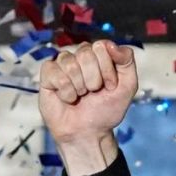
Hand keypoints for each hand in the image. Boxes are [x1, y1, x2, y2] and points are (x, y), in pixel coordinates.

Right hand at [38, 39, 137, 175]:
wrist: (89, 132)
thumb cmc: (106, 110)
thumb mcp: (127, 87)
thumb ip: (127, 62)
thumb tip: (110, 43)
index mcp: (100, 56)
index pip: (102, 46)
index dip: (107, 70)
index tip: (109, 87)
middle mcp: (80, 56)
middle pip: (85, 53)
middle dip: (94, 79)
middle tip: (93, 92)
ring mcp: (63, 64)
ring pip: (70, 63)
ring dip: (79, 87)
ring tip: (80, 96)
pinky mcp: (48, 74)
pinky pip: (55, 73)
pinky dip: (66, 91)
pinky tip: (68, 98)